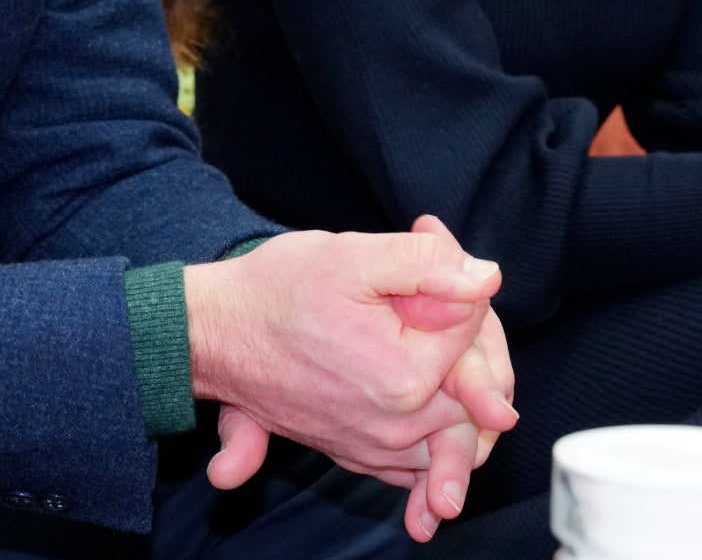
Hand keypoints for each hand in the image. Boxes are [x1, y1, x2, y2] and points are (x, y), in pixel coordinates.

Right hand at [186, 219, 517, 541]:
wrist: (215, 333)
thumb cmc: (276, 290)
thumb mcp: (353, 257)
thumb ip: (428, 265)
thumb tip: (486, 279)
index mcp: (405, 376)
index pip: (475, 328)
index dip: (459, 281)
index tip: (428, 246)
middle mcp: (396, 425)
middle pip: (477, 382)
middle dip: (466, 332)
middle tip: (429, 285)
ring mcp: (376, 447)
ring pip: (458, 425)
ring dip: (460, 382)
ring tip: (428, 322)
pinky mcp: (357, 454)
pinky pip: (421, 456)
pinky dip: (436, 430)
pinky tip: (423, 389)